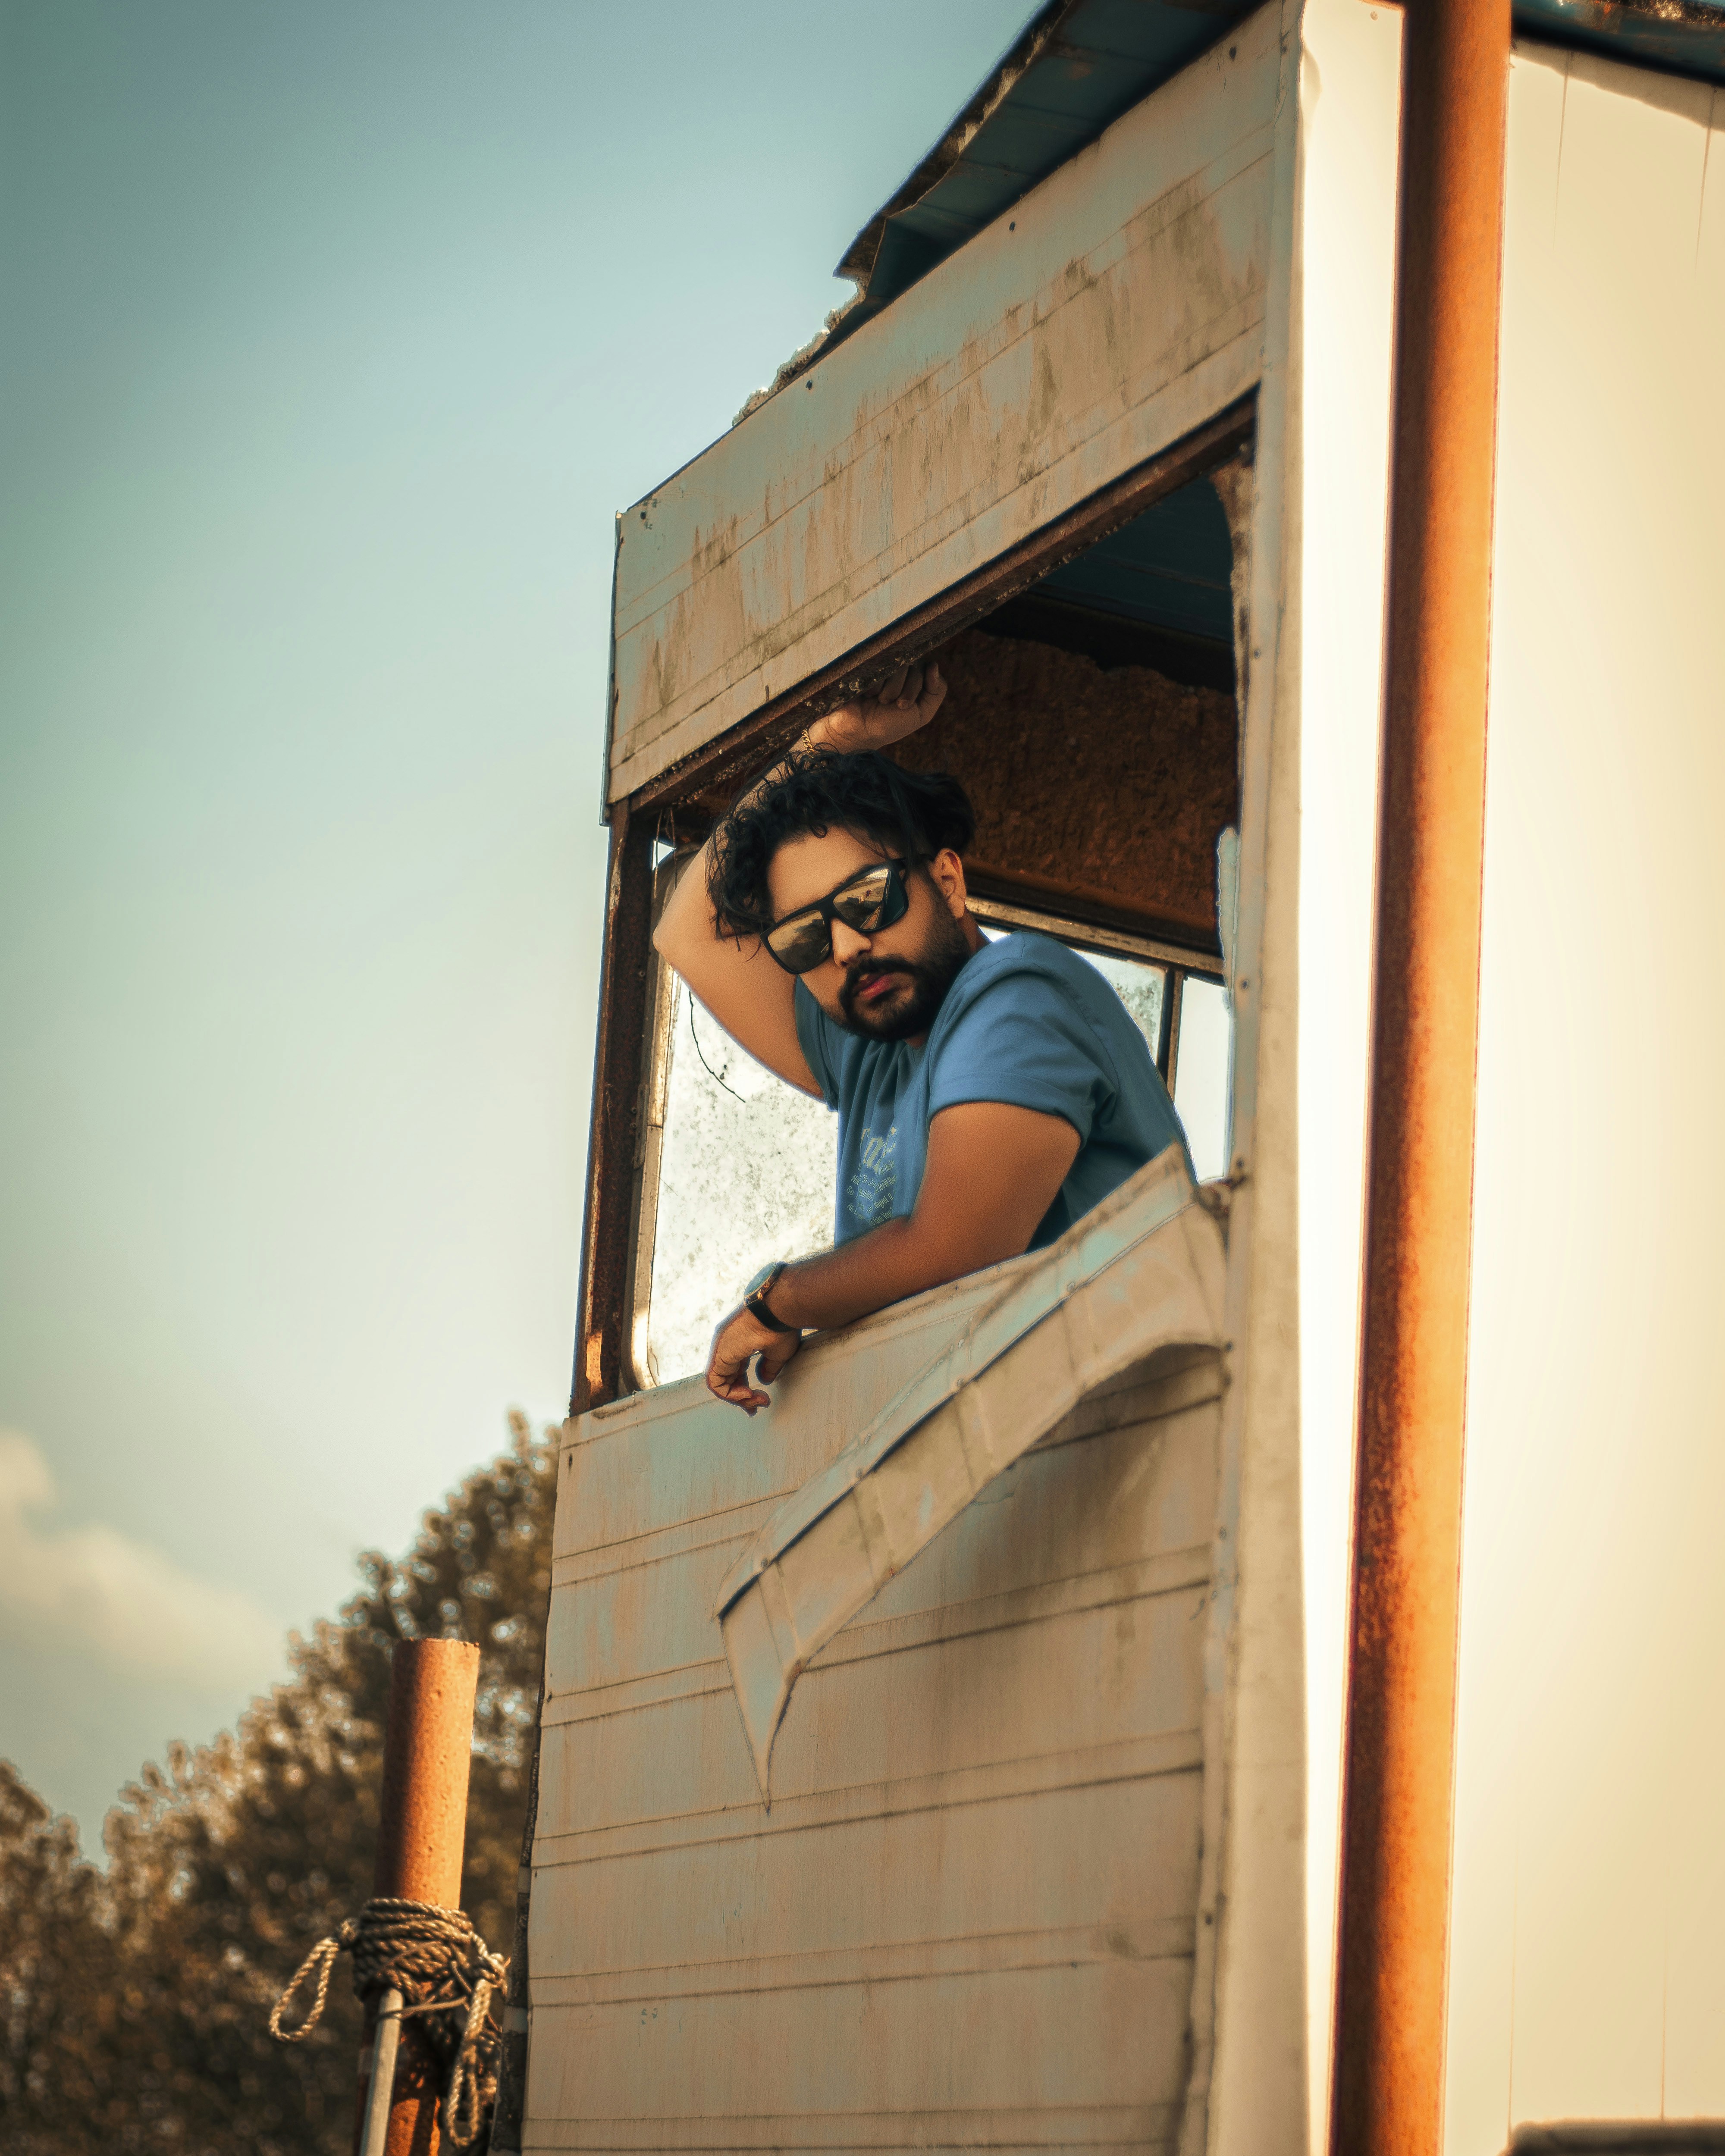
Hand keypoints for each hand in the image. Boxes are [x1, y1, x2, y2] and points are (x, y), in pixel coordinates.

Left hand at [706, 1303, 802, 1413]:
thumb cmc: (782, 1326)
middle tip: (755, 1408)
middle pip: (727, 1378)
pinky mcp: (719, 1355)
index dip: (744, 1387)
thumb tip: (763, 1380)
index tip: (760, 1398)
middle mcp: (726, 1345)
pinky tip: (746, 1394)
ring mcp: (720, 1349)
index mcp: (739, 1342)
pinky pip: (715, 1383)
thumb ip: (767, 1367)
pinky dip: (729, 1394)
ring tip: (755, 1401)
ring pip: (719, 1383)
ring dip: (737, 1398)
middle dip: (741, 1397)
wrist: (779, 1311)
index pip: (736, 1370)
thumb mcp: (776, 1353)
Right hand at [812, 660, 945, 755]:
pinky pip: (879, 667)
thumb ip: (937, 691)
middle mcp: (901, 665)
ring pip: (897, 666)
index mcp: (916, 675)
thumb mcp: (921, 714)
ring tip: (878, 700)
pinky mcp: (867, 663)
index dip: (916, 688)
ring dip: (888, 691)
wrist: (857, 730)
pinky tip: (867, 694)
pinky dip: (875, 686)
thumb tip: (934, 664)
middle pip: (913, 666)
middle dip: (903, 692)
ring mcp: (883, 662)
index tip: (904, 706)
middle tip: (891, 705)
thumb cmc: (889, 724)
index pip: (927, 668)